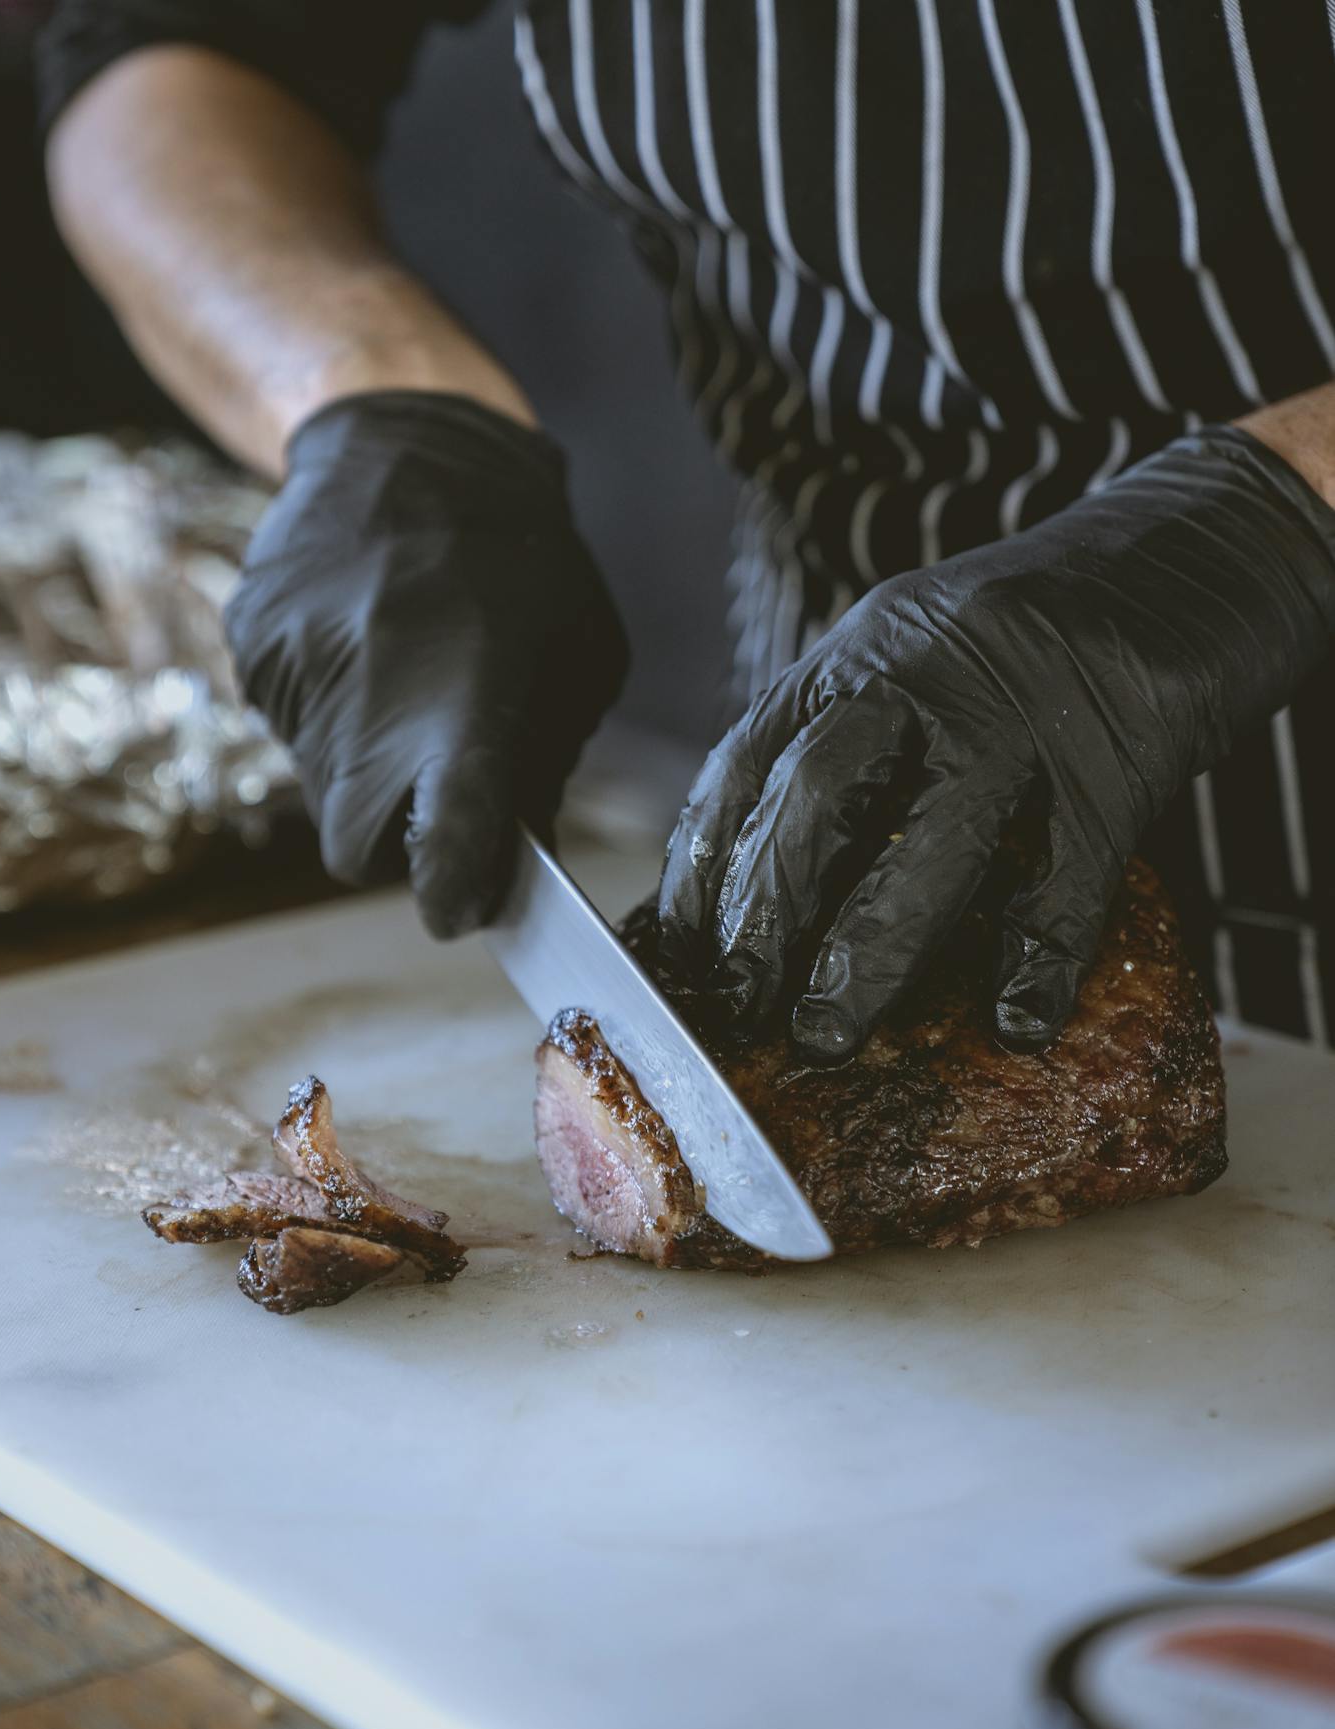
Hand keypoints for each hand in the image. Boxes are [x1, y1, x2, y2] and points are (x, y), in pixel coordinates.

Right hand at [226, 391, 627, 935]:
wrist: (407, 442)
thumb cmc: (519, 559)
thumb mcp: (577, 659)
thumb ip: (544, 767)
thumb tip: (513, 861)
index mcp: (466, 697)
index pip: (446, 830)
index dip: (448, 887)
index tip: (455, 910)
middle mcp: (370, 689)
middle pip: (352, 848)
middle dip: (389, 846)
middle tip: (428, 796)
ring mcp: (297, 669)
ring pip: (319, 788)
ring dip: (361, 769)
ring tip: (402, 681)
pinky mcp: (252, 648)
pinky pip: (290, 727)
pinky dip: (328, 715)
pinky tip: (362, 648)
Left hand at [660, 426, 1334, 1059]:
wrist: (1197, 549)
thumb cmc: (1037, 631)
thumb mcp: (916, 650)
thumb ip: (846, 740)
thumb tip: (754, 884)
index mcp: (869, 647)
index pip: (754, 757)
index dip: (703, 863)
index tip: (675, 951)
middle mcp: (936, 670)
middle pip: (824, 790)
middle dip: (765, 909)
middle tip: (737, 1003)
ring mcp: (1033, 715)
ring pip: (936, 838)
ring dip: (870, 948)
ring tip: (827, 1034)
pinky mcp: (1125, 764)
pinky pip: (1072, 877)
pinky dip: (1038, 959)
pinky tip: (1013, 1022)